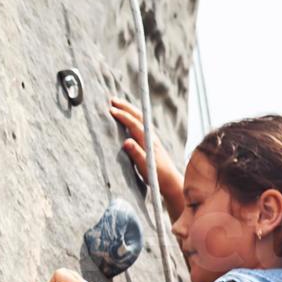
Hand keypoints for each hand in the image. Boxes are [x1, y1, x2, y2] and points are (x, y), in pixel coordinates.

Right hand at [107, 96, 184, 221]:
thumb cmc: (157, 177)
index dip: (123, 116)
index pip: (134, 124)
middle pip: (139, 117)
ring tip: (119, 104)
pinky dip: (133, 117)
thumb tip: (126, 141)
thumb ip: (136, 154)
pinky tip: (129, 118)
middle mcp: (151, 137)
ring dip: (130, 110)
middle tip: (112, 100)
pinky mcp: (152, 142)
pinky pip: (141, 124)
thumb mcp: (145, 167)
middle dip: (126, 107)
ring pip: (141, 119)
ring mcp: (152, 139)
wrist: (171, 181)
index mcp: (148, 141)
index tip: (110, 110)